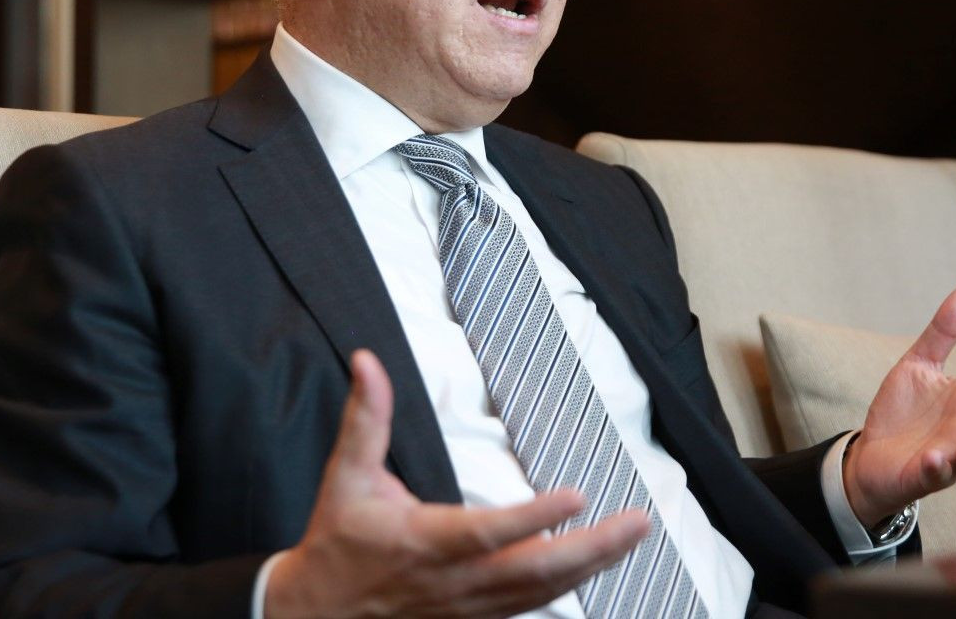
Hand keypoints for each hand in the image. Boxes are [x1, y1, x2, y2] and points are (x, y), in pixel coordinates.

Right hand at [266, 350, 648, 617]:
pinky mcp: (476, 618)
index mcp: (424, 541)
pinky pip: (532, 606)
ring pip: (542, 593)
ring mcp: (469, 608)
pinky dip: (570, 586)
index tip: (578, 495)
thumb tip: (367, 362)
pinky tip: (598, 565)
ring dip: (593, 565)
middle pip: (535, 572)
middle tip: (638, 520)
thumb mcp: (345, 477)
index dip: (536, 517)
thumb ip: (366, 417)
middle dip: (593, 548)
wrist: (316, 614)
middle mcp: (455, 581)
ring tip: (633, 535)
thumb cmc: (338, 541)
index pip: (489, 532)